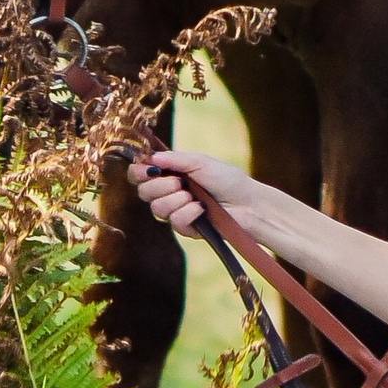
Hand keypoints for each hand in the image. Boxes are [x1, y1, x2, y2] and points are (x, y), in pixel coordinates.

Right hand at [129, 148, 249, 236]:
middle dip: (159, 186)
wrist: (248, 203)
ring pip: (157, 209)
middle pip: (144, 192)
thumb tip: (151, 158)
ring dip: (176, 200)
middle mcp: (169, 193)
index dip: (139, 172)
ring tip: (194, 197)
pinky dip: (188, 214)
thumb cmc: (227, 179)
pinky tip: (202, 210)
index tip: (149, 170)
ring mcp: (177, 211)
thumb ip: (174, 159)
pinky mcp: (186, 228)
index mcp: (170, 174)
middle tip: (179, 183)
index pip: (140, 174)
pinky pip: (175, 222)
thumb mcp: (200, 162)